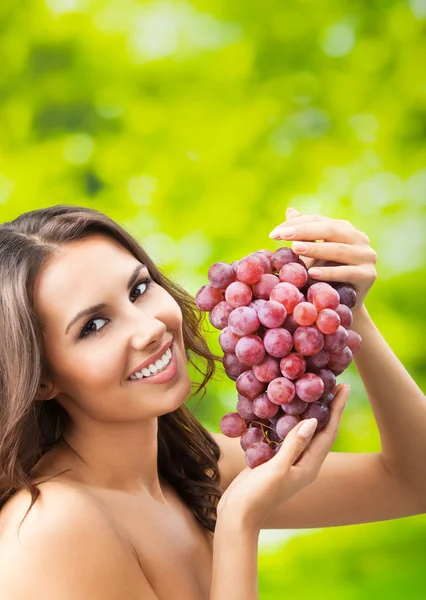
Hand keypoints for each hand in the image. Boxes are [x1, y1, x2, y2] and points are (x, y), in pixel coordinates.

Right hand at [216, 384, 349, 531]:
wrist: (237, 515)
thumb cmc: (258, 496)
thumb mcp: (277, 469)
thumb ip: (294, 445)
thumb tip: (313, 421)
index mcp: (309, 467)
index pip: (328, 432)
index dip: (337, 408)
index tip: (344, 386)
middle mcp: (303, 463)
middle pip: (320, 429)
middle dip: (327, 406)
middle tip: (330, 382)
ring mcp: (288, 462)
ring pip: (302, 430)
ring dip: (307, 410)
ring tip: (308, 389)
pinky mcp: (273, 460)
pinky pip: (284, 435)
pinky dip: (285, 419)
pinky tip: (280, 407)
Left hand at [269, 208, 377, 311]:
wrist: (343, 304)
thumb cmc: (324, 275)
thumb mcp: (312, 254)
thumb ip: (304, 234)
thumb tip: (290, 211)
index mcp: (345, 229)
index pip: (319, 220)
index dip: (296, 224)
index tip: (274, 233)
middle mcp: (359, 239)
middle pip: (330, 230)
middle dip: (304, 231)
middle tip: (283, 235)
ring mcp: (367, 256)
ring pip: (339, 250)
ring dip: (316, 249)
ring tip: (295, 248)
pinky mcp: (369, 275)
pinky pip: (346, 272)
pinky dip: (329, 272)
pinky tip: (312, 273)